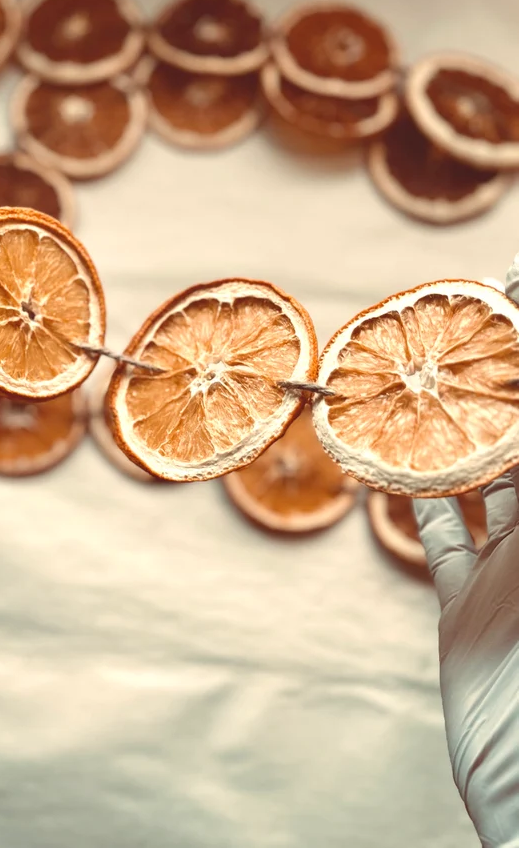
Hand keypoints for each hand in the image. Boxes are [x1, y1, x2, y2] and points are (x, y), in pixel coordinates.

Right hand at [414, 255, 518, 847]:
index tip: (509, 291)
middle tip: (466, 327)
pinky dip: (418, 502)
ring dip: (453, 433)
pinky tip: (391, 468)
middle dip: (497, 385)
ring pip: (483, 480)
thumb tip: (505, 440)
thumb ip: (517, 494)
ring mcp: (513, 567)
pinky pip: (442, 540)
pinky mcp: (468, 605)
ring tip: (421, 383)